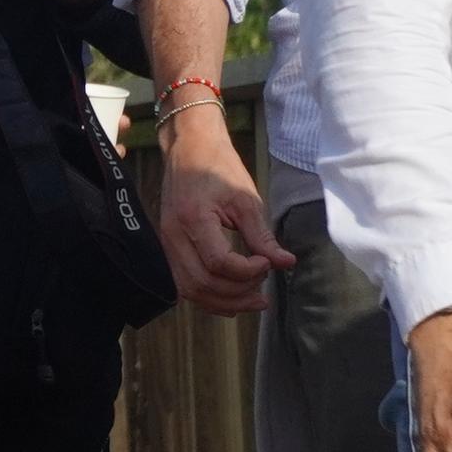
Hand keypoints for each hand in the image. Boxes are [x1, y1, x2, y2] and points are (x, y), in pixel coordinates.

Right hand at [150, 99, 290, 315]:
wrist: (188, 149)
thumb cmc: (218, 168)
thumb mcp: (246, 199)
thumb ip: (262, 236)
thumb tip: (285, 263)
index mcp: (193, 219)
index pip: (219, 262)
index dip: (248, 271)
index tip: (268, 263)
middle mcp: (173, 235)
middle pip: (202, 283)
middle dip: (238, 292)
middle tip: (265, 286)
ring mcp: (167, 243)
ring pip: (190, 290)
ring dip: (223, 301)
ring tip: (254, 300)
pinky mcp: (168, 248)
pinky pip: (184, 283)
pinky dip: (208, 296)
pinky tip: (232, 296)